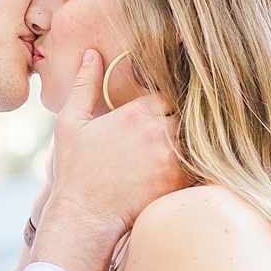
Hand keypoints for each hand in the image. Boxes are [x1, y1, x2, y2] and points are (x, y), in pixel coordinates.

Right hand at [43, 49, 184, 237]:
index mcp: (135, 113)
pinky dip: (195, 161)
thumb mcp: (71, 122)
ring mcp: (171, 158)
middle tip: (176, 125)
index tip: (162, 107)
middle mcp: (157, 132)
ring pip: (196, 137)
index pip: (168, 91)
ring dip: (190, 138)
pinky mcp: (179, 181)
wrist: (85, 217)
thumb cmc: (75, 170)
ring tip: (182, 144)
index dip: (167, 99)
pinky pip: (199, 163)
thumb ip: (85, 85)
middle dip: (181, 117)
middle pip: (187, 112)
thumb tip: (91, 53)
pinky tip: (184, 164)